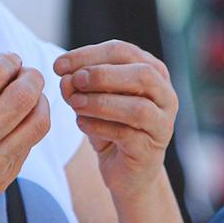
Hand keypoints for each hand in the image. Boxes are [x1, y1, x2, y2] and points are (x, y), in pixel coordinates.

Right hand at [0, 54, 49, 222]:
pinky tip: (22, 118)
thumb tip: (1, 73)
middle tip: (26, 72)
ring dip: (40, 99)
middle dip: (31, 75)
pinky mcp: (6, 179)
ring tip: (31, 93)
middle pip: (23, 96)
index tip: (8, 58)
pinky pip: (31, 142)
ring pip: (39, 120)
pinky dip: (33, 123)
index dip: (5, 60)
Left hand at [56, 41, 176, 198]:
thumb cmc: (110, 126)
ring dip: (101, 103)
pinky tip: (81, 124)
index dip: (88, 55)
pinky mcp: (151, 150)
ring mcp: (162, 124)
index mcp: (152, 72)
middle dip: (103, 75)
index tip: (58, 66)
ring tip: (74, 104)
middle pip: (142, 75)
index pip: (123, 52)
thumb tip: (66, 78)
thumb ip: (79, 85)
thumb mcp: (91, 100)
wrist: (125, 170)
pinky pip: (127, 135)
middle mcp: (165, 95)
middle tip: (74, 81)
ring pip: (139, 108)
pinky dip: (100, 127)